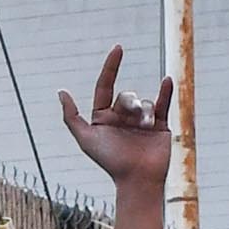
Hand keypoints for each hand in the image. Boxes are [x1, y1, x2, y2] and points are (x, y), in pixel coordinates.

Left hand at [57, 47, 173, 190]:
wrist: (138, 180)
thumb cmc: (111, 162)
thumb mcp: (86, 139)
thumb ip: (71, 117)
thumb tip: (61, 92)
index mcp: (103, 117)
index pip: (105, 86)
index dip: (111, 66)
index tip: (118, 49)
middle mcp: (122, 117)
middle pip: (126, 95)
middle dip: (128, 105)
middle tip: (131, 122)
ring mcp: (141, 121)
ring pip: (143, 102)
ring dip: (142, 114)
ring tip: (144, 130)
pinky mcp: (160, 125)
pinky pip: (162, 103)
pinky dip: (165, 92)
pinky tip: (166, 81)